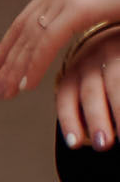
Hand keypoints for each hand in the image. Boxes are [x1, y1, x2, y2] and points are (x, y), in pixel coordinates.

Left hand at [0, 0, 119, 99]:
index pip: (28, 17)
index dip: (9, 42)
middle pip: (24, 30)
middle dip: (7, 61)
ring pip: (32, 39)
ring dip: (16, 69)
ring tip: (4, 92)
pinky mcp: (78, 7)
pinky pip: (48, 43)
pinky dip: (35, 65)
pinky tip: (26, 84)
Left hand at [56, 27, 119, 151]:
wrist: (117, 36)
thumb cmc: (99, 74)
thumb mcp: (85, 86)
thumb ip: (82, 109)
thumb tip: (79, 142)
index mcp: (74, 73)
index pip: (66, 98)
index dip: (69, 121)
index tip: (74, 143)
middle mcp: (92, 61)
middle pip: (91, 92)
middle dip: (96, 119)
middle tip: (103, 145)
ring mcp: (115, 53)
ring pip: (115, 82)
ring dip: (119, 110)